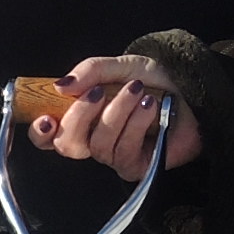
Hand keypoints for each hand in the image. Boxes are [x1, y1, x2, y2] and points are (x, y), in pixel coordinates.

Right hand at [34, 57, 199, 180]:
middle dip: (80, 116)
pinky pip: (123, 153)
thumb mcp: (121, 66)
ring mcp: (114, 155)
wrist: (193, 91)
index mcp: (82, 116)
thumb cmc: (156, 80)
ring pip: (98, 145)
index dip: (40, 132)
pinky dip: (135, 125)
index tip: (46, 118)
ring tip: (139, 92)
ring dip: (117, 113)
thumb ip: (90, 71)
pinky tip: (150, 107)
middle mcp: (94, 139)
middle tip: (99, 92)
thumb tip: (60, 85)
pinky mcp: (136, 167)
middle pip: (67, 144)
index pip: (49, 135)